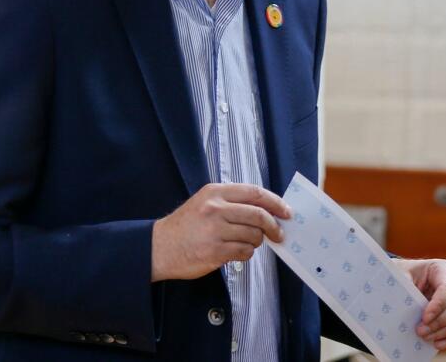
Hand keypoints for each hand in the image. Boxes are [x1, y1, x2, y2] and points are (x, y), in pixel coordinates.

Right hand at [151, 183, 290, 281]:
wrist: (158, 248)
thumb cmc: (185, 226)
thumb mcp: (205, 202)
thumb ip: (232, 202)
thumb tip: (266, 209)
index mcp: (215, 192)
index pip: (255, 193)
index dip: (275, 202)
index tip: (286, 212)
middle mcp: (215, 208)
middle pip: (258, 215)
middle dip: (273, 226)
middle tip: (279, 234)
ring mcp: (215, 230)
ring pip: (254, 235)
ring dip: (257, 241)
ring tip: (246, 243)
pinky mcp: (215, 251)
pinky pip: (244, 252)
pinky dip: (247, 253)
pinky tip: (236, 252)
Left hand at [395, 258, 445, 350]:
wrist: (404, 283)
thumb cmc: (403, 277)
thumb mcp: (400, 276)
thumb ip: (404, 286)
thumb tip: (405, 303)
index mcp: (442, 269)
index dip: (438, 305)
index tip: (424, 318)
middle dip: (439, 321)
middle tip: (421, 331)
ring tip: (426, 338)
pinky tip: (438, 344)